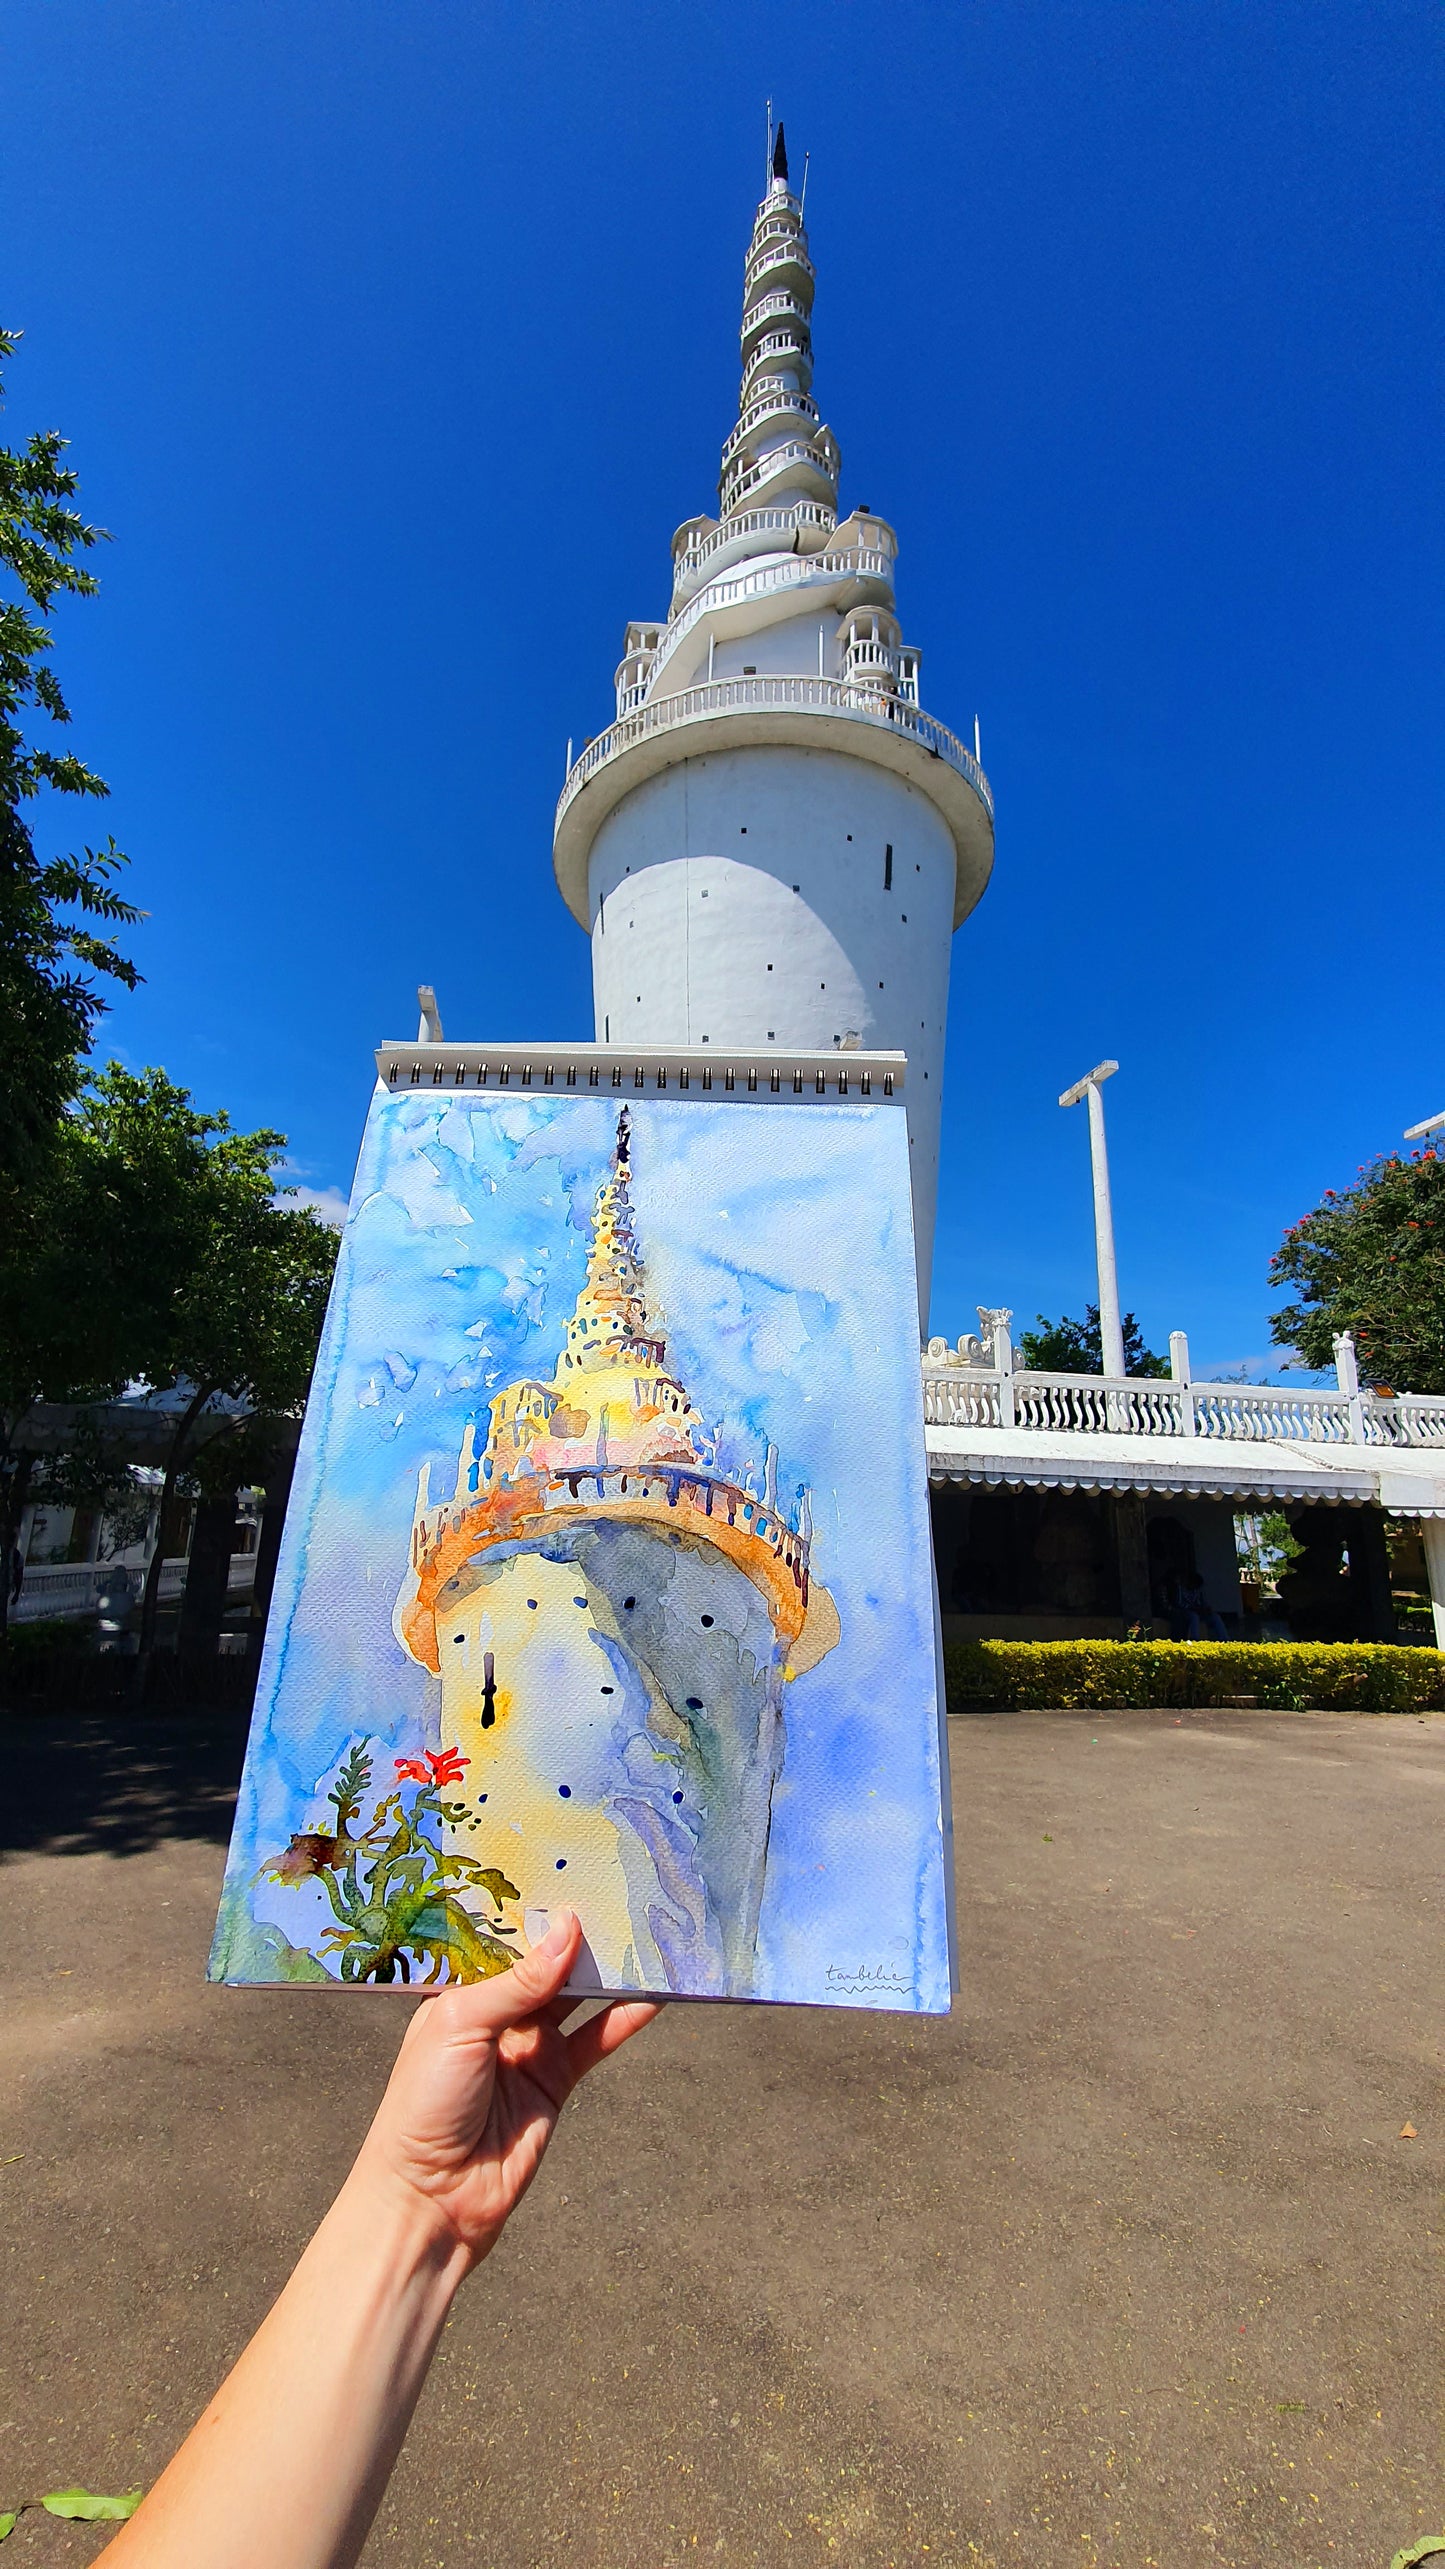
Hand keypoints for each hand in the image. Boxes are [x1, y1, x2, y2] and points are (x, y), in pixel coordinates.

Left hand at [350, 1911, 658, 2268]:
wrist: (434, 2197)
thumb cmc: (424, 2103)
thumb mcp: (461, 2026)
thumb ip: (517, 1981)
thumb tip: (568, 1929)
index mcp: (458, 1989)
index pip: (500, 1937)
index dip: (531, 1907)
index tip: (568, 1866)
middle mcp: (496, 2011)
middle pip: (545, 1962)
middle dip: (577, 1931)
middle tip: (617, 1888)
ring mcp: (528, 2044)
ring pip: (577, 1995)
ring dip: (608, 1969)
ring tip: (646, 1932)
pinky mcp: (556, 2079)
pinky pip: (597, 2038)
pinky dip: (626, 2017)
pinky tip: (656, 1994)